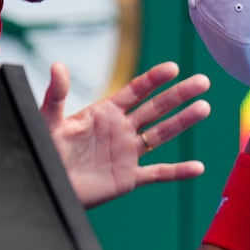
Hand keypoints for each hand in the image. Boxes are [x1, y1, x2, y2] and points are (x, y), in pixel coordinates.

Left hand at [41, 61, 210, 208]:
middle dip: (180, 94)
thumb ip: (56, 95)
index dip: (154, 79)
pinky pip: (158, 173)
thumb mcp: (48, 120)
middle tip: (203, 81)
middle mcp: (122, 129)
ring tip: (205, 108)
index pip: (135, 91)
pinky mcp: (129, 178)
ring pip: (162, 135)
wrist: (46, 183)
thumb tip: (58, 65)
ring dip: (184, 122)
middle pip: (157, 108)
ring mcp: (128, 153)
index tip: (173, 68)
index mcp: (105, 112)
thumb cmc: (45, 150)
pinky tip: (198, 167)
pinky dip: (178, 171)